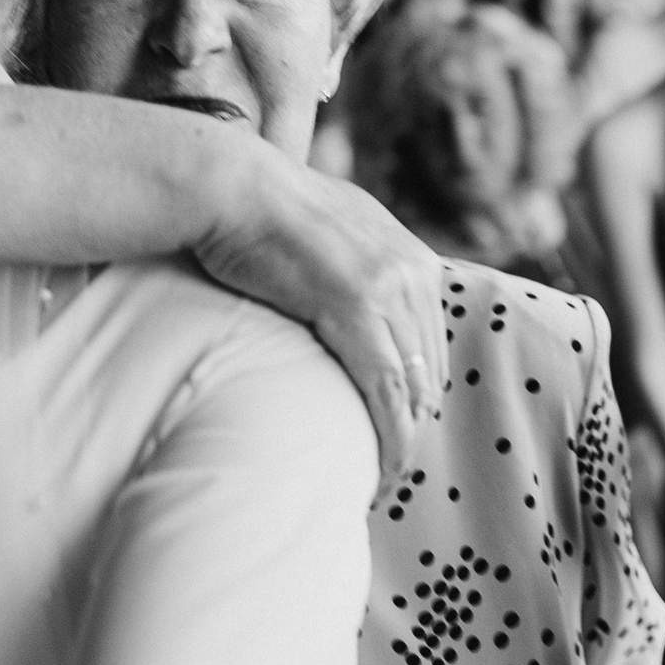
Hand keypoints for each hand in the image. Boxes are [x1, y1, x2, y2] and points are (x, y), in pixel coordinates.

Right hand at [193, 144, 446, 492]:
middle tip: (391, 467)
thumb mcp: (331, 234)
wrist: (232, 185)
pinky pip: (386, 390)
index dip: (419, 395)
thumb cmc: (261, 212)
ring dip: (404, 441)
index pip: (432, 345)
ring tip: (384, 478)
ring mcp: (388, 288)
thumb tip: (345, 297)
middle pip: (431, 370)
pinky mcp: (356, 308)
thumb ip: (353, 267)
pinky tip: (380, 467)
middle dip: (415, 424)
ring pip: (415, 387)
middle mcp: (412, 272)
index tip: (399, 433)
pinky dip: (388, 436)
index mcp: (412, 259)